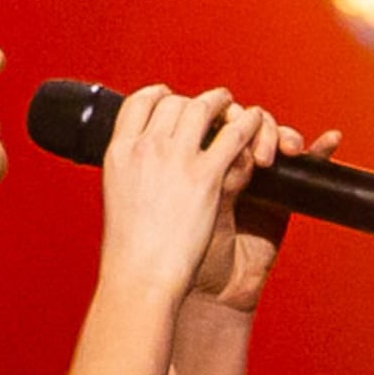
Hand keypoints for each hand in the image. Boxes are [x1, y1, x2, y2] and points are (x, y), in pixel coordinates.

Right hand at [93, 81, 273, 327]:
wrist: (141, 279)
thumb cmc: (131, 252)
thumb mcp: (118, 199)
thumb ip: (133, 175)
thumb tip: (145, 168)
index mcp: (118, 153)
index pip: (139, 102)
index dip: (160, 95)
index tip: (172, 97)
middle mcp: (145, 148)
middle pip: (177, 102)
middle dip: (198, 102)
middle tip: (214, 108)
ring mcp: (176, 158)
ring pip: (206, 109)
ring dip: (225, 104)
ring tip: (236, 108)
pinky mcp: (208, 176)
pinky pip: (235, 135)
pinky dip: (250, 125)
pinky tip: (255, 125)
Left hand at [178, 120, 340, 331]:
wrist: (211, 292)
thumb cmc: (188, 251)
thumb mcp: (196, 206)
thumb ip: (216, 175)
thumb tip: (236, 147)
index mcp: (199, 159)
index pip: (217, 121)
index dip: (228, 117)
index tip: (230, 129)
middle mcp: (229, 162)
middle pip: (247, 122)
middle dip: (258, 128)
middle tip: (261, 155)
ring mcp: (259, 178)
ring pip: (275, 138)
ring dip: (283, 135)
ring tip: (288, 151)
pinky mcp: (286, 195)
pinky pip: (306, 168)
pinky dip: (319, 151)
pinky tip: (329, 140)